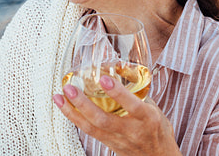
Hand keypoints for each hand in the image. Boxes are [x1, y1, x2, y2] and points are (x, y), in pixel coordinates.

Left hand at [53, 75, 180, 155]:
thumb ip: (139, 94)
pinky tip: (66, 109)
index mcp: (147, 118)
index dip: (117, 92)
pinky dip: (76, 119)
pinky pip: (89, 132)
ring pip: (91, 128)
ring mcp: (118, 140)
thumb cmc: (159, 131)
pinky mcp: (109, 145)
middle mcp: (131, 130)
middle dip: (83, 103)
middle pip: (103, 119)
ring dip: (72, 112)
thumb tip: (120, 73)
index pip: (131, 105)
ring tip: (59, 97)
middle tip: (70, 88)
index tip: (103, 78)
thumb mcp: (156, 110)